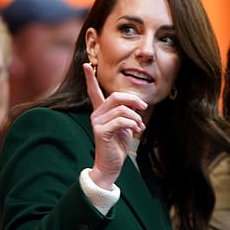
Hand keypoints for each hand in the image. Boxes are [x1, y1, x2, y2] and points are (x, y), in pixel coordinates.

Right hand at [83, 63, 146, 188]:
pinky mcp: (101, 131)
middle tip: (144, 107)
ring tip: (140, 126)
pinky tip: (136, 131)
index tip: (86, 64)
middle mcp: (96, 114)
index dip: (90, 78)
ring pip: (121, 109)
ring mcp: (97, 122)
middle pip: (116, 97)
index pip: (94, 92)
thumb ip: (128, 112)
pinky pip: (121, 120)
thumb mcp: (125, 125)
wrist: (111, 165)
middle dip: (134, 100)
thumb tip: (137, 104)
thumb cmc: (118, 145)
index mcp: (101, 111)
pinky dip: (133, 124)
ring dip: (136, 117)